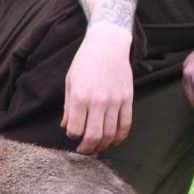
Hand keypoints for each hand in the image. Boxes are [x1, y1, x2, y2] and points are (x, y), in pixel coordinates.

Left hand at [62, 26, 133, 154]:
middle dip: (88, 148)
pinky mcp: (127, 99)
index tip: (73, 134)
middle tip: (84, 150)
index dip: (73, 136)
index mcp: (80, 96)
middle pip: (94, 136)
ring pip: (111, 134)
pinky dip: (120, 137)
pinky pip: (125, 125)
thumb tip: (65, 127)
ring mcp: (115, 101)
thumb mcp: (70, 82)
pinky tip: (114, 140)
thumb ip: (68, 107)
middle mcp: (98, 101)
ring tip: (98, 146)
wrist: (107, 44)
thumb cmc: (85, 62)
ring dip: (103, 145)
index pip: (75, 129)